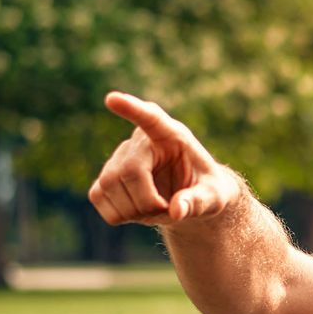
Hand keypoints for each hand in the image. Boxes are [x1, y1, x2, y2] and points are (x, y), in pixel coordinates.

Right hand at [88, 92, 243, 227]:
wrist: (193, 199)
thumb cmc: (208, 191)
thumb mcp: (214, 197)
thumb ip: (199, 202)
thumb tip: (176, 210)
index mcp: (172, 135)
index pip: (150, 118)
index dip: (131, 109)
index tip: (112, 99)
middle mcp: (141, 141)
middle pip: (128, 171)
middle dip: (146, 201)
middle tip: (168, 211)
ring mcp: (119, 157)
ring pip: (108, 185)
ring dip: (133, 210)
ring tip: (156, 210)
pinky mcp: (106, 176)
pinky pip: (97, 196)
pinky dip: (117, 214)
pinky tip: (137, 213)